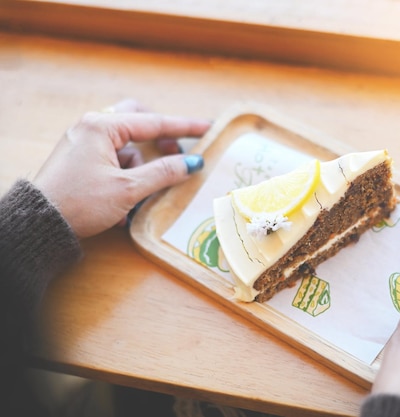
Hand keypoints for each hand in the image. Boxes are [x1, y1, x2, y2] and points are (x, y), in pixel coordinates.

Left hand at [33, 99, 210, 238]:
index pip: (153, 122)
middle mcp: (91, 127)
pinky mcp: (80, 159)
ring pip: (125, 144)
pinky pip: (112, 158)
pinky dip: (127, 173)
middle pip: (137, 122)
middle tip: (176, 153)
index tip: (208, 127)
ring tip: (150, 187)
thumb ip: (164, 172)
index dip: (184, 126)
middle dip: (160, 138)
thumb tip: (193, 163)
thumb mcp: (128, 189)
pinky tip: (128, 200)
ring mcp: (84, 142)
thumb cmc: (81, 202)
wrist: (39, 223)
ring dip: (142, 162)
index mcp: (102, 127)